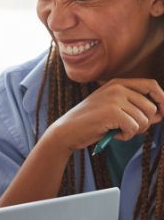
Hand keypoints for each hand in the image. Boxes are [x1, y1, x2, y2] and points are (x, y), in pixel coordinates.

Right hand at [47, 78, 163, 153]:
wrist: (65, 131)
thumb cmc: (88, 122)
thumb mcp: (111, 109)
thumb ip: (134, 108)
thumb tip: (160, 115)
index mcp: (117, 83)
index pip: (150, 85)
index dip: (161, 99)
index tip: (162, 113)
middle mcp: (117, 88)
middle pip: (150, 106)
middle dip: (144, 123)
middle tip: (128, 129)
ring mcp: (114, 99)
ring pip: (144, 119)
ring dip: (134, 131)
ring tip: (117, 132)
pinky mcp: (112, 112)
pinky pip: (134, 128)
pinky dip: (126, 136)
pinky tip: (113, 135)